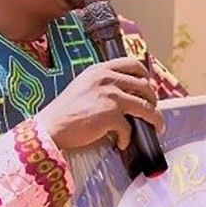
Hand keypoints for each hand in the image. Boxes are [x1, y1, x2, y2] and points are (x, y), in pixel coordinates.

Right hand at [37, 57, 162, 150]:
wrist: (50, 127)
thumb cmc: (64, 111)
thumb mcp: (83, 86)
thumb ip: (102, 84)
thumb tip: (126, 94)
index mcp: (100, 69)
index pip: (132, 64)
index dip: (145, 75)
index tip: (148, 86)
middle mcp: (107, 79)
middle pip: (145, 86)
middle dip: (153, 100)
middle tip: (152, 111)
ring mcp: (110, 96)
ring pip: (146, 107)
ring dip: (154, 120)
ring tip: (155, 128)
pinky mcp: (110, 115)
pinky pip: (129, 129)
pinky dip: (127, 138)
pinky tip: (121, 143)